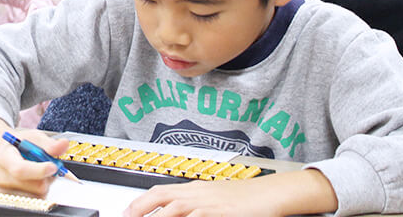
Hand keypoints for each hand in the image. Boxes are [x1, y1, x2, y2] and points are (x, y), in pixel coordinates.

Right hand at [0, 118, 70, 198]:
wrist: (7, 154)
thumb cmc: (19, 145)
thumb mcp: (33, 137)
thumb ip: (49, 143)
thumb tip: (63, 145)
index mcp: (4, 158)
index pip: (20, 170)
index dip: (39, 170)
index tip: (53, 166)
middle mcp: (2, 177)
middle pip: (34, 185)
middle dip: (47, 176)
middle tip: (48, 164)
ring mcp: (6, 191)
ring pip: (38, 193)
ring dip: (45, 183)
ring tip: (39, 171)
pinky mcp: (13, 200)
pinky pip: (37, 199)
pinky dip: (41, 190)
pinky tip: (36, 180)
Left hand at [123, 169, 337, 216]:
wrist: (275, 192)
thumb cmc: (248, 198)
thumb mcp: (217, 199)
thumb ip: (196, 206)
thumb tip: (177, 213)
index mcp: (195, 189)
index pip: (160, 191)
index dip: (140, 202)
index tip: (127, 212)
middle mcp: (199, 194)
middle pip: (162, 197)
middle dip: (140, 209)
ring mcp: (211, 204)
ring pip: (177, 209)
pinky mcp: (224, 213)